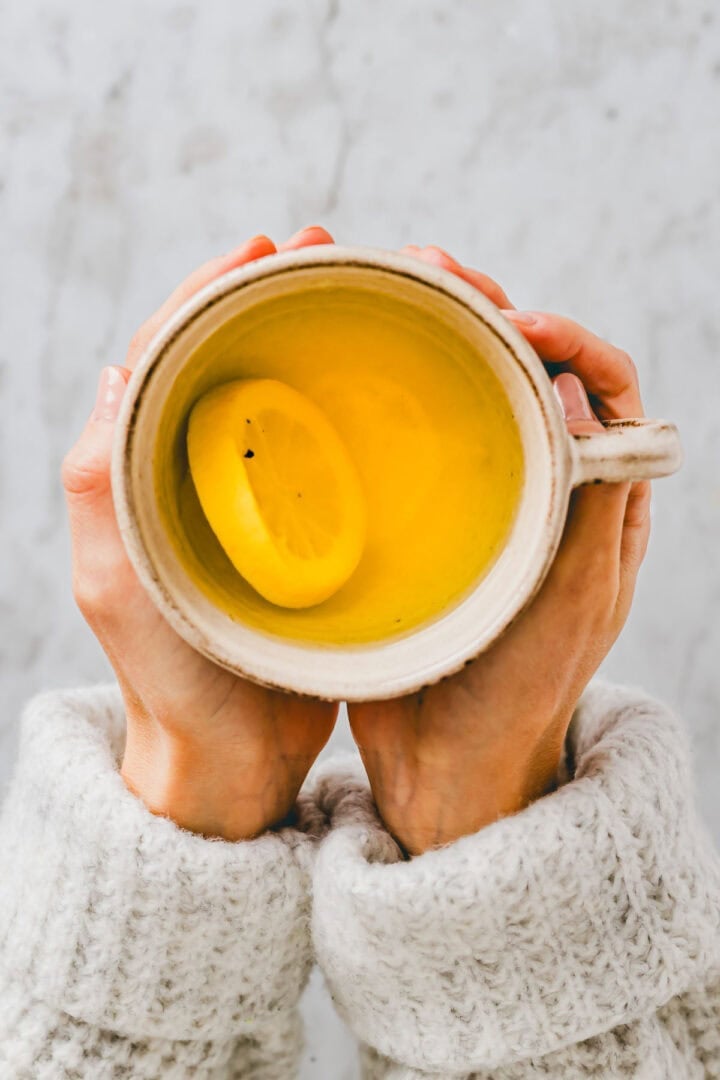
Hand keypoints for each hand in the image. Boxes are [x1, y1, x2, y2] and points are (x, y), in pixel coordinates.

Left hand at [62, 227, 338, 840]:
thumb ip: (99, 483)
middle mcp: (196, 475)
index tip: (267, 246)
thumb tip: (117, 366)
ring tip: (375, 293)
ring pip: (282, 397)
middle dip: (274, 295)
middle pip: (231, 359)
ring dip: (319, 340)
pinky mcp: (302, 533)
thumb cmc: (169, 680)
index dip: (212, 291)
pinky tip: (394, 386)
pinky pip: (325, 454)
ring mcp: (252, 503)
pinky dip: (353, 409)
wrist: (229, 760)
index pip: (171, 355)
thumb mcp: (118, 585)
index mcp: (145, 472)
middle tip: (330, 248)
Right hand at [349, 244, 650, 855]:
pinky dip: (397, 398)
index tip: (515, 319)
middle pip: (535, 375)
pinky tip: (358, 375)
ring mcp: (481, 504)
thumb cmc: (524, 690)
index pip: (605, 388)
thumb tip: (576, 390)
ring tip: (397, 295)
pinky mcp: (425, 523)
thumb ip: (592, 503)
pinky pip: (416, 444)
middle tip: (440, 276)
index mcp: (599, 501)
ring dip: (444, 342)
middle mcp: (544, 489)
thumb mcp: (576, 599)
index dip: (570, 339)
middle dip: (497, 314)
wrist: (455, 763)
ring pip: (473, 398)